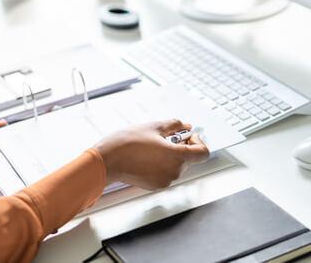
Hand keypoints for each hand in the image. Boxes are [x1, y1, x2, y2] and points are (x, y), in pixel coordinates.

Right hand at [94, 119, 208, 189]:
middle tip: (167, 136)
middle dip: (182, 146)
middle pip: (190, 159)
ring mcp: (165, 181)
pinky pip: (167, 173)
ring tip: (154, 145)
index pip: (203, 153)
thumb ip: (174, 126)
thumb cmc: (127, 144)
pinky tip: (148, 155)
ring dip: (172, 155)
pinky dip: (162, 164)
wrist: (107, 161)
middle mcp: (174, 172)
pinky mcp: (155, 185)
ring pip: (178, 166)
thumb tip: (185, 126)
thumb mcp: (153, 127)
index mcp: (176, 156)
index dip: (197, 141)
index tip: (186, 135)